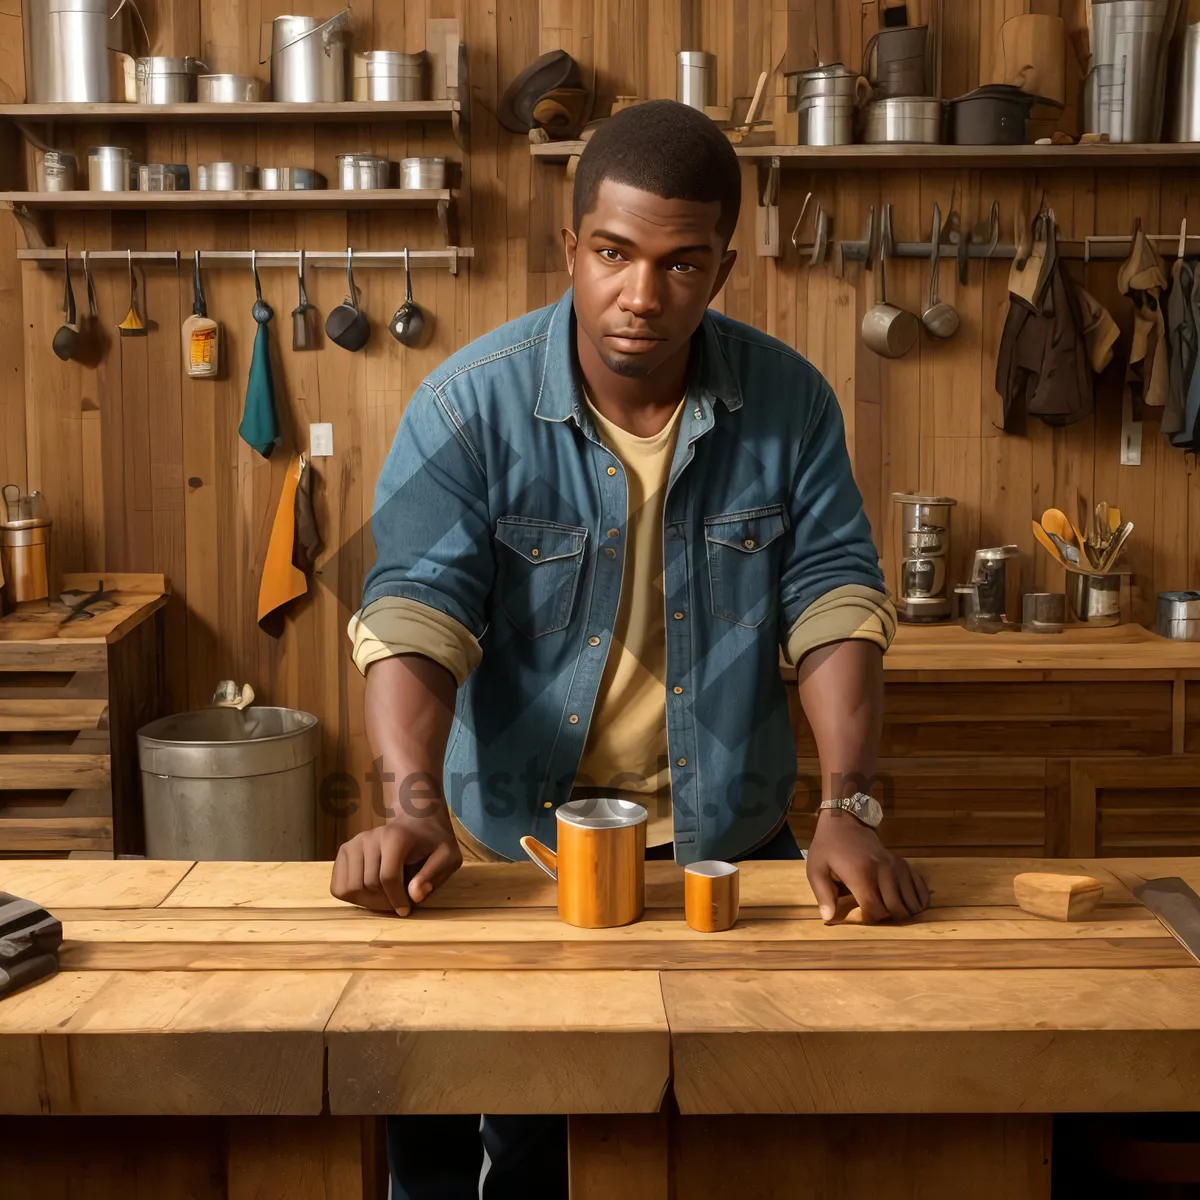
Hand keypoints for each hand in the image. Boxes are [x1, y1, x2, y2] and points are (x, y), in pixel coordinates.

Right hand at [330, 806, 462, 915]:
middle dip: (383, 901)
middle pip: (367, 885)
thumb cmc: (432, 842)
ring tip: (385, 897)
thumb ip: (432, 875)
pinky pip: (338, 886)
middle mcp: (370, 837)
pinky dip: (352, 896)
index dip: (397, 900)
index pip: (388, 877)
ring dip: (367, 900)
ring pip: (350, 888)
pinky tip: (370, 891)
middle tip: (397, 902)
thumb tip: (414, 896)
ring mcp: (354, 843)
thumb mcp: (447, 856)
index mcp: (396, 838)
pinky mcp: (345, 850)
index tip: (406, 909)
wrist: (416, 821)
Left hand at [806, 809, 929, 922]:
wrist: (844, 822)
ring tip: (891, 912)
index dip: (869, 920)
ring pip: (911, 901)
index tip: (861, 917)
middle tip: (875, 914)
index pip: (875, 909)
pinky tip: (909, 903)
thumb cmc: (828, 847)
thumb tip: (829, 918)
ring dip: (903, 911)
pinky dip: (918, 899)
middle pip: (896, 908)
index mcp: (861, 874)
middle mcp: (883, 870)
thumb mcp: (816, 868)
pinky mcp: (903, 863)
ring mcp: (896, 866)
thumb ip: (823, 895)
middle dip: (887, 918)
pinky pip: (920, 887)